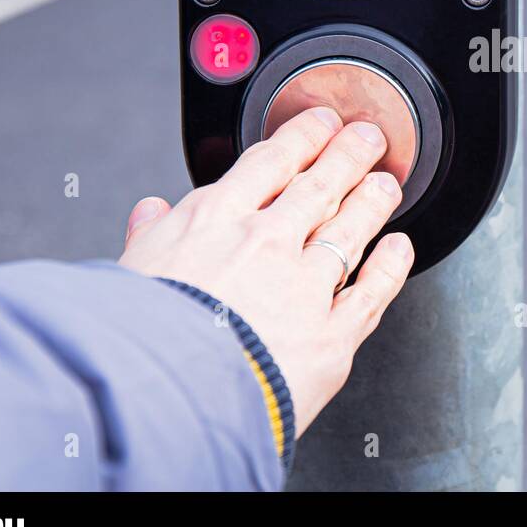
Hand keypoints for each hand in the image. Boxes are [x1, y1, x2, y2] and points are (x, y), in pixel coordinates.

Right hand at [117, 106, 414, 437]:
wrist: (160, 402)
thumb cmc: (135, 342)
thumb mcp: (126, 273)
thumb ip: (147, 238)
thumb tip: (149, 213)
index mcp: (213, 220)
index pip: (270, 160)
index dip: (303, 136)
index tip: (320, 124)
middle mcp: (266, 242)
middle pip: (321, 184)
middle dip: (350, 155)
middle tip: (368, 139)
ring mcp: (305, 286)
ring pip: (351, 228)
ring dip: (374, 201)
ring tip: (387, 185)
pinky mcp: (332, 334)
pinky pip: (373, 290)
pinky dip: (391, 265)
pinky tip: (399, 248)